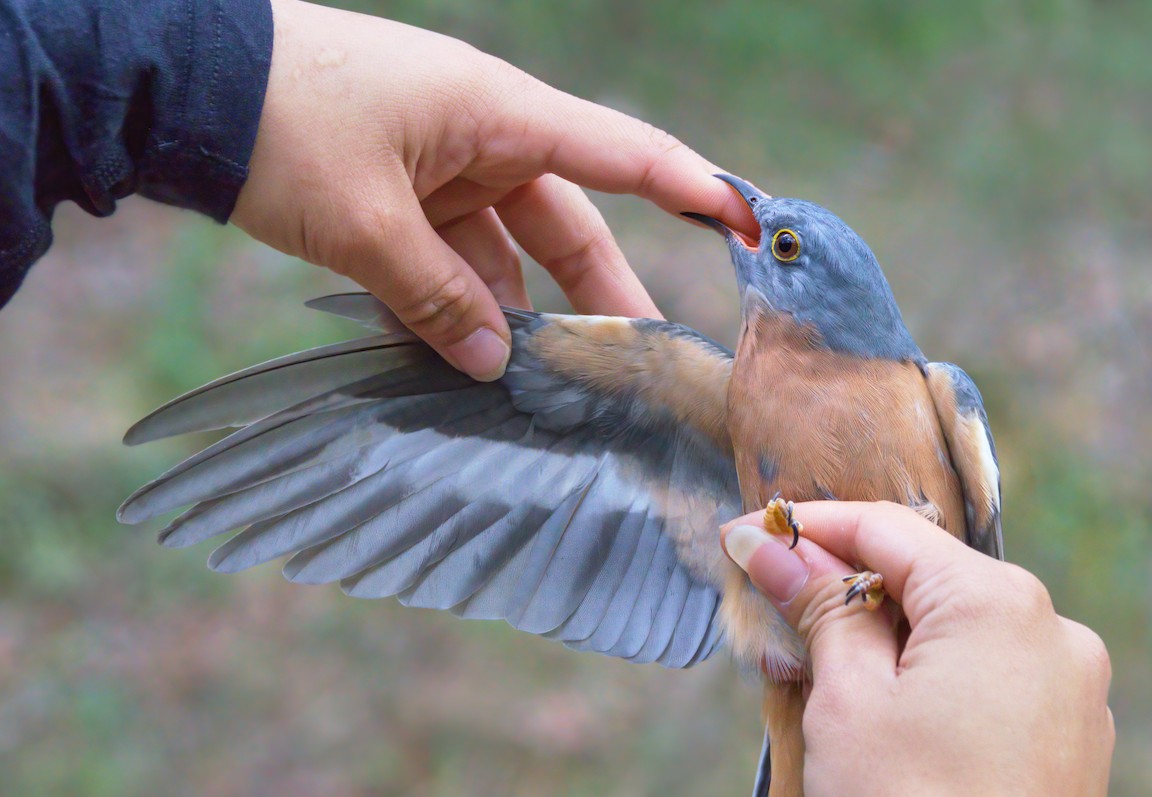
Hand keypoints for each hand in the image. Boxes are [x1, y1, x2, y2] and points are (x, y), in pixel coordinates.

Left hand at [231, 0, 753, 380]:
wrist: (180, 82)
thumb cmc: (281, 121)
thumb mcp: (364, 222)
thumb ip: (436, 298)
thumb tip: (495, 365)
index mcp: (496, 113)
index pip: (619, 151)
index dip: (687, 188)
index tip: (746, 222)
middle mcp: (481, 136)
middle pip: (564, 224)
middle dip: (596, 296)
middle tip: (632, 368)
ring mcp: (439, 163)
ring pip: (502, 250)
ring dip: (511, 313)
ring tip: (531, 386)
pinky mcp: (398, 188)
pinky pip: (446, 254)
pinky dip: (453, 302)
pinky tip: (456, 358)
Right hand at [722, 501, 1113, 795]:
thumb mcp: (847, 700)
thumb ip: (816, 606)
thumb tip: (768, 545)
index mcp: (999, 604)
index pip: (886, 529)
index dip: (808, 529)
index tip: (746, 538)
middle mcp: (1051, 632)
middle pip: (923, 577)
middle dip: (844, 587)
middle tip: (771, 606)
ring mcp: (1069, 689)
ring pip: (954, 628)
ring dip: (883, 635)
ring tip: (819, 667)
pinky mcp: (1067, 738)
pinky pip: (988, 675)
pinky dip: (929, 676)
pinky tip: (880, 710)